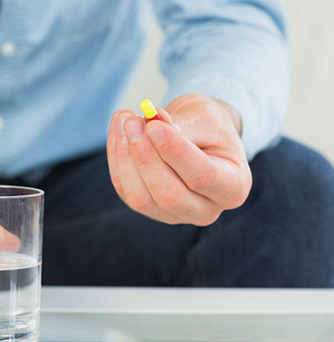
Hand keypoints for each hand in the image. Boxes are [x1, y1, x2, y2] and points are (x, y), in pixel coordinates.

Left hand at [107, 94, 251, 225]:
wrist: (199, 135)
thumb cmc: (208, 125)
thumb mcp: (204, 117)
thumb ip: (180, 126)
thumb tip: (148, 128)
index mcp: (233, 187)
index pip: (202, 176)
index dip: (174, 152)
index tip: (153, 126)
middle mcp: (206, 210)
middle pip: (169, 196)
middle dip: (145, 158)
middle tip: (131, 121)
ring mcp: (174, 214)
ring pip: (141, 198)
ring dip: (125, 158)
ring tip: (124, 119)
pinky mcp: (148, 208)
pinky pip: (125, 189)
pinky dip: (117, 159)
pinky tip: (118, 131)